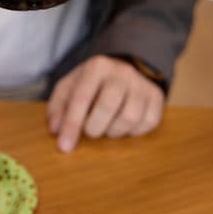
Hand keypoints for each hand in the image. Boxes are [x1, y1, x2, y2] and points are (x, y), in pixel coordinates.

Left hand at [47, 56, 163, 149]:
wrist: (123, 69)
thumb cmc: (91, 84)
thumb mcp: (70, 87)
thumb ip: (58, 106)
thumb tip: (56, 130)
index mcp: (96, 66)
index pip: (82, 97)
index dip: (72, 124)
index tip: (64, 146)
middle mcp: (122, 72)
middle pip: (107, 107)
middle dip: (94, 128)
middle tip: (90, 131)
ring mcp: (142, 84)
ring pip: (129, 118)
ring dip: (114, 131)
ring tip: (107, 127)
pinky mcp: (157, 97)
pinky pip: (147, 123)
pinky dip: (133, 131)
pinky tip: (123, 125)